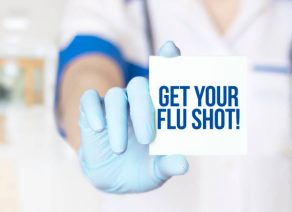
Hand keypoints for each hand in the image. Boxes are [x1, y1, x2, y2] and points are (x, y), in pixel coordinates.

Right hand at [79, 41, 187, 193]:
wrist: (114, 180)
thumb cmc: (142, 169)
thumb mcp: (157, 171)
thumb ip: (169, 164)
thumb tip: (182, 164)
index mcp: (156, 110)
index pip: (163, 80)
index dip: (167, 62)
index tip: (171, 48)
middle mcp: (136, 102)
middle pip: (139, 86)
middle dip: (144, 110)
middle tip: (148, 139)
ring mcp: (114, 106)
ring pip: (115, 96)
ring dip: (118, 122)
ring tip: (120, 149)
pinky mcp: (92, 112)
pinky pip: (90, 100)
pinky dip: (94, 111)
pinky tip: (99, 128)